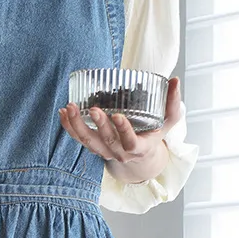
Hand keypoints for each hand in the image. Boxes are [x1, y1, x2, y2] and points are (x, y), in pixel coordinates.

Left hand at [59, 76, 181, 183]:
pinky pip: (79, 139)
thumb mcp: (168, 122)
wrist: (140, 157)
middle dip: (99, 125)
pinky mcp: (94, 146)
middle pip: (106, 141)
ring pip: (88, 142)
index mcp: (138, 148)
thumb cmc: (154, 135)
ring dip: (77, 125)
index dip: (124, 131)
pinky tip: (62, 112)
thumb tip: (175, 80)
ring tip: (70, 108)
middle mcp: (119, 153)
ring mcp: (104, 151)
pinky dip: (69, 127)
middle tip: (93, 109)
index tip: (118, 116)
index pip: (130, 143)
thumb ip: (173, 103)